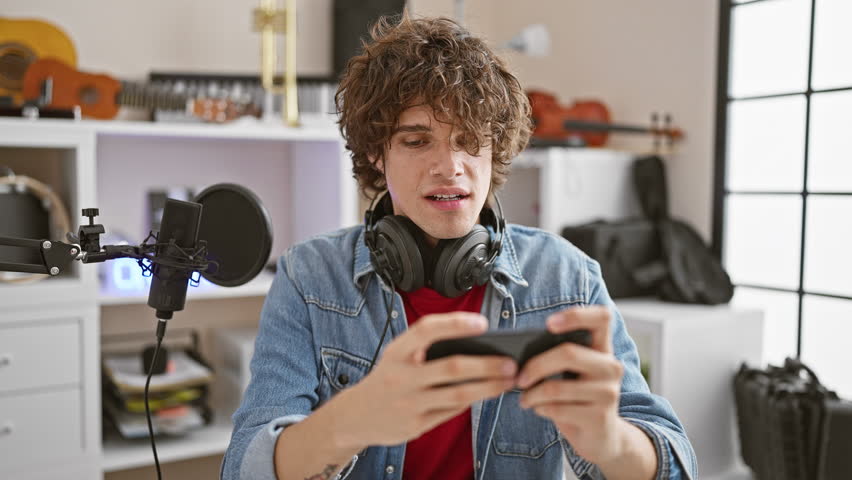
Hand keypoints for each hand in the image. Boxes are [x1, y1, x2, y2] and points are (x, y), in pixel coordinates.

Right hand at [336, 312, 516, 447]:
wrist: (356, 416)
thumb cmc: (388, 378)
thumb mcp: (397, 356)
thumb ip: (427, 349)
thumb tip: (475, 346)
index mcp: (396, 352)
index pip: (427, 330)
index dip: (455, 324)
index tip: (483, 323)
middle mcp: (401, 376)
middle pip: (452, 367)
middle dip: (487, 365)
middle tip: (511, 362)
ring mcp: (408, 403)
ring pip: (458, 394)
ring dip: (488, 387)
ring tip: (508, 381)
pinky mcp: (415, 425)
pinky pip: (451, 411)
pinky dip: (471, 401)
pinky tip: (485, 393)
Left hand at [514, 306, 627, 464]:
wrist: (603, 438)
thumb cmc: (578, 398)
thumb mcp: (573, 374)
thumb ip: (557, 358)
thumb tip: (518, 354)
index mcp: (603, 349)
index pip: (602, 318)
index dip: (576, 315)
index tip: (548, 324)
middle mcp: (611, 367)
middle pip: (568, 353)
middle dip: (535, 365)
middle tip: (519, 377)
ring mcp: (608, 393)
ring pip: (556, 387)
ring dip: (531, 394)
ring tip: (524, 399)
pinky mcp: (599, 418)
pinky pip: (557, 409)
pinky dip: (539, 408)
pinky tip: (537, 409)